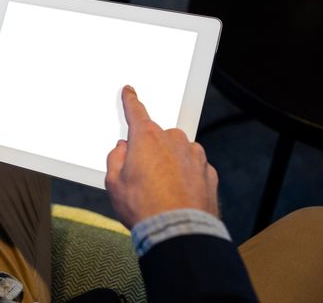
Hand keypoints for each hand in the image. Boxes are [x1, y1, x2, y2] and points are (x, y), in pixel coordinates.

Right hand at [105, 86, 219, 228]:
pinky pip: (193, 166)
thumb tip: (122, 149)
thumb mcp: (114, 184)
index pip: (136, 111)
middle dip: (150, 149)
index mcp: (146, 138)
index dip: (131, 100)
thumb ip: (115, 159)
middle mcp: (173, 140)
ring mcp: (194, 155)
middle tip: (142, 175)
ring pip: (178, 150)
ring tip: (162, 189)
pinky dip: (186, 175)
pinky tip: (178, 194)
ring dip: (170, 162)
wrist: (178, 232)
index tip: (129, 91)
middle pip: (158, 136)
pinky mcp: (208, 172)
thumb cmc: (143, 208)